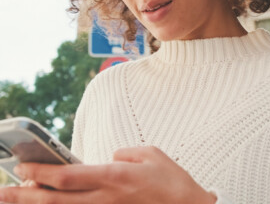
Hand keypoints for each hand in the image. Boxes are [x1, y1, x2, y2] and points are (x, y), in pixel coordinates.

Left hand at [0, 146, 216, 203]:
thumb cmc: (172, 180)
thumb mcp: (150, 153)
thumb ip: (124, 152)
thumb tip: (108, 158)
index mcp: (115, 176)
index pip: (69, 175)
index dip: (42, 173)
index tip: (23, 168)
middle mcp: (106, 198)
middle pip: (58, 199)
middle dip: (27, 196)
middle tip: (3, 193)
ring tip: (16, 203)